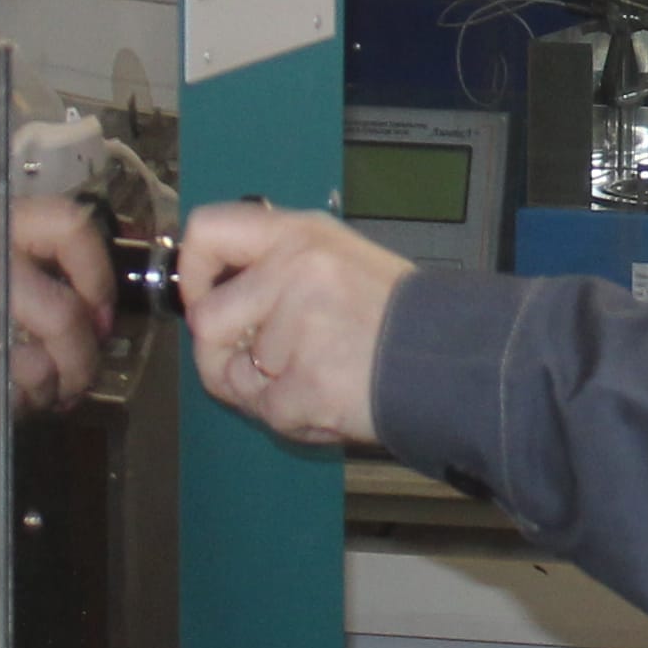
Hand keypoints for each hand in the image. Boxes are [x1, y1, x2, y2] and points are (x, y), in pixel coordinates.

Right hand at [5, 200, 114, 409]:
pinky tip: (3, 399)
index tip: (102, 317)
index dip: (99, 276)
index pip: (70, 226)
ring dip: (50, 388)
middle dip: (82, 357)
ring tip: (39, 392)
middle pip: (63, 313)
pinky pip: (1, 395)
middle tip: (79, 378)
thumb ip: (39, 273)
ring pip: (36, 364)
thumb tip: (100, 322)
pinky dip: (15, 406)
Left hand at [177, 203, 404, 451]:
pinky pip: (269, 411)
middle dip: (222, 356)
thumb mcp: (337, 259)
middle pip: (207, 321)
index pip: (208, 230)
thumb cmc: (396, 316)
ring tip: (315, 379)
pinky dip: (295, 418)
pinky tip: (332, 401)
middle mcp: (294, 271)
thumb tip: (211, 300)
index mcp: (299, 235)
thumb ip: (275, 269)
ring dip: (264, 391)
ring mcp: (300, 327)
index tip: (204, 297)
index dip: (193, 271)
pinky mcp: (307, 381)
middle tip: (262, 365)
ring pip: (234, 376)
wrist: (455, 358)